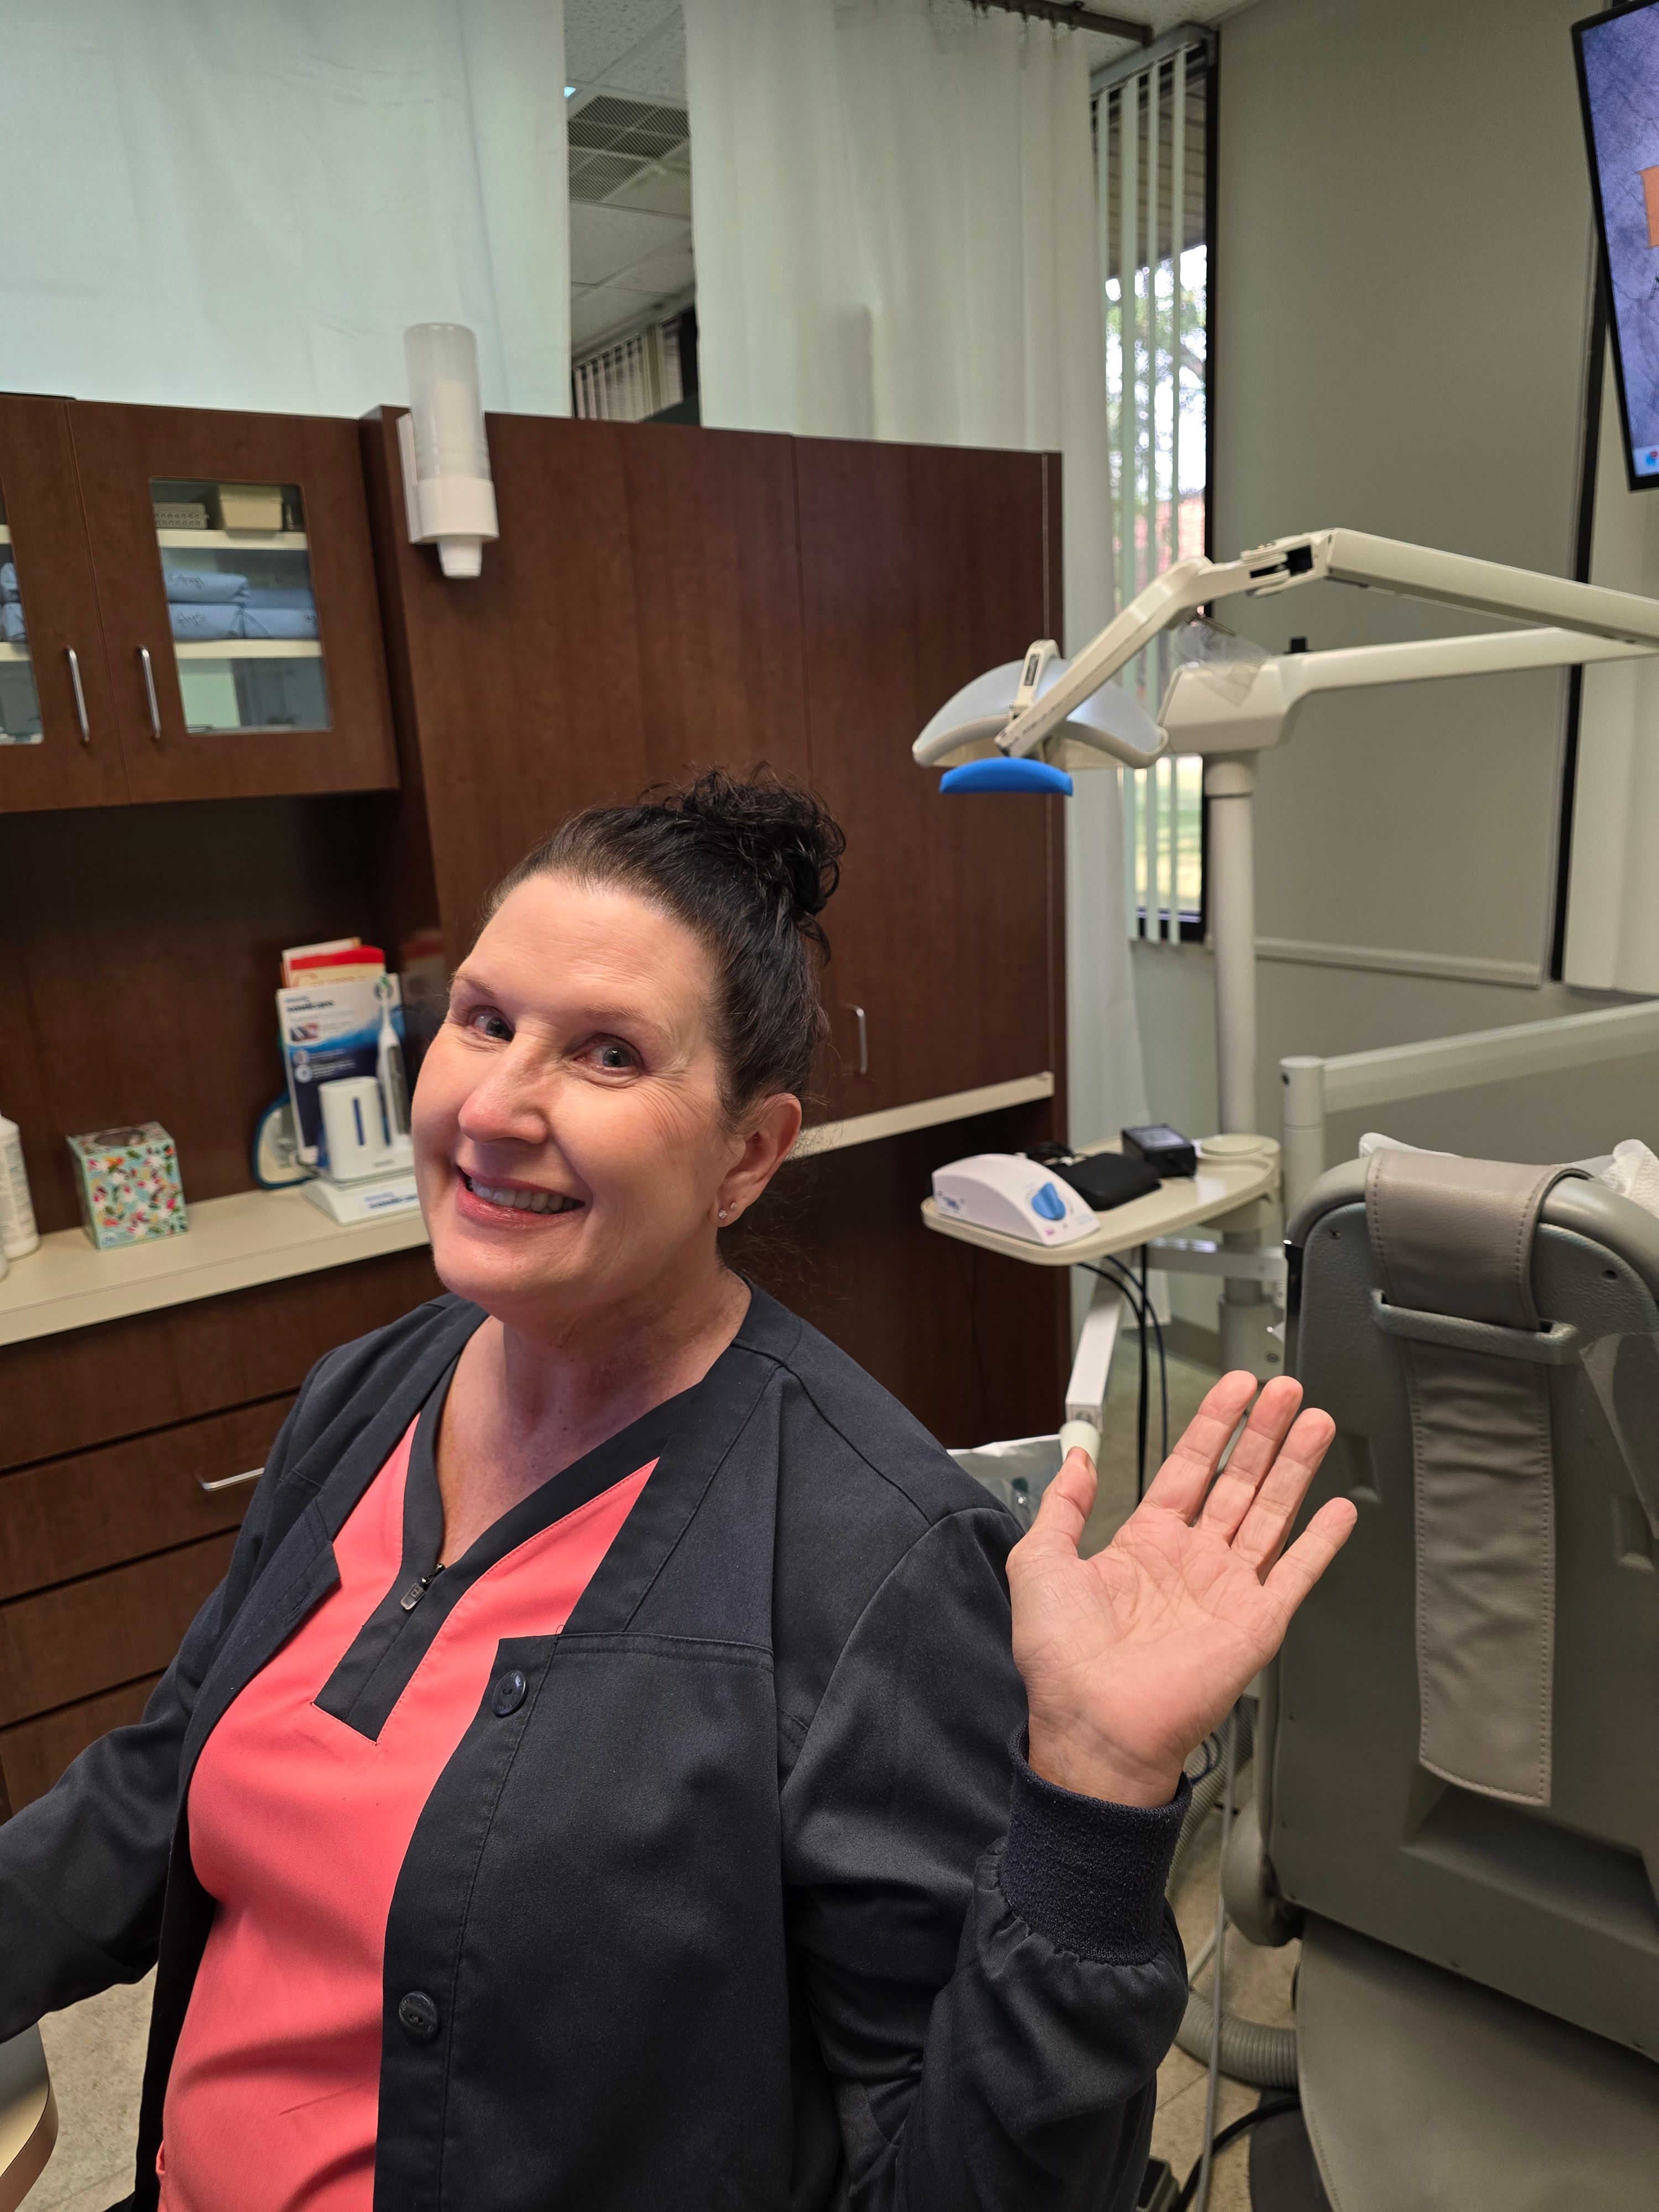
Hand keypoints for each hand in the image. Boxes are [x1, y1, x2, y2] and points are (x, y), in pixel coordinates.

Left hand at [1008, 1372, 1356, 1807]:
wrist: (1091, 1726)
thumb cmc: (1060, 1661)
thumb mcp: (1040, 1563)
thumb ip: (1062, 1506)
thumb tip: (1076, 1460)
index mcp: (1145, 1544)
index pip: (1189, 1467)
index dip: (1214, 1425)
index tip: (1236, 1389)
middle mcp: (1192, 1561)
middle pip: (1239, 1480)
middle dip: (1264, 1431)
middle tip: (1286, 1390)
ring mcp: (1228, 1590)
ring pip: (1272, 1512)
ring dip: (1295, 1466)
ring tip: (1315, 1421)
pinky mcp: (1256, 1624)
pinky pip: (1296, 1574)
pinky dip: (1321, 1542)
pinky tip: (1340, 1509)